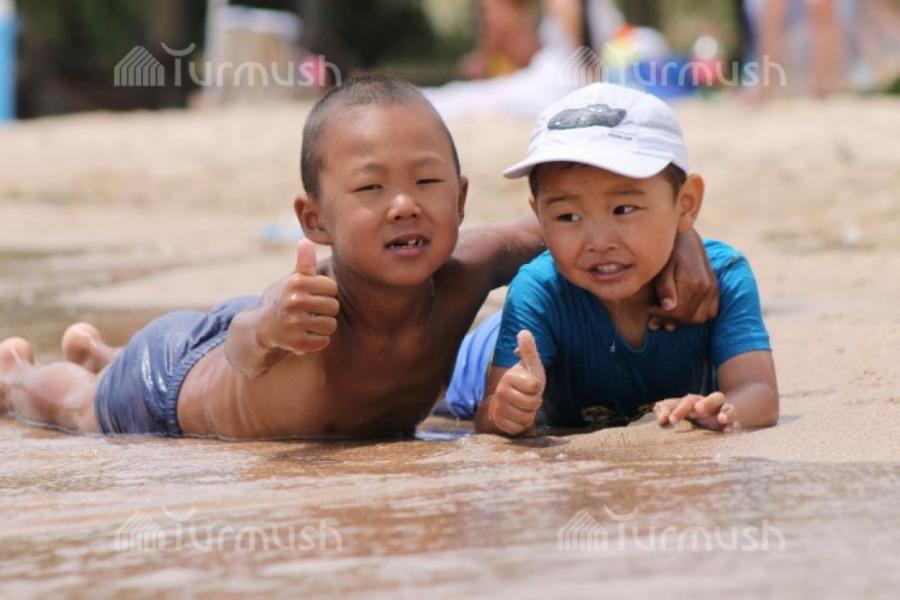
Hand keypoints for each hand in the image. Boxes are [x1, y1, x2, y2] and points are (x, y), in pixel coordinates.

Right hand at [259, 239, 338, 354]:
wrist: (262, 326)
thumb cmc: (284, 299)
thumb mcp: (292, 280)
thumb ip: (304, 263)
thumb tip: (306, 241)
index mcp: (296, 283)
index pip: (332, 288)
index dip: (326, 293)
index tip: (314, 296)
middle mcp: (294, 301)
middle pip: (333, 307)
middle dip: (326, 310)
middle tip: (312, 312)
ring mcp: (294, 323)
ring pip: (331, 325)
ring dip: (324, 326)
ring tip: (311, 323)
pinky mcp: (296, 343)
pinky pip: (324, 341)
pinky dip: (318, 340)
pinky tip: (307, 335)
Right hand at [488, 330, 545, 435]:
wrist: (508, 401)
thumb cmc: (523, 382)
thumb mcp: (530, 366)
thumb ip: (529, 350)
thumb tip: (524, 332)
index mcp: (509, 377)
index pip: (535, 386)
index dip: (537, 388)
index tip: (530, 386)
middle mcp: (501, 392)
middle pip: (533, 403)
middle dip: (535, 402)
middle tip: (527, 397)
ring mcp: (499, 408)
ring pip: (526, 417)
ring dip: (529, 414)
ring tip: (523, 407)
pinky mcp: (499, 422)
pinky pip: (519, 427)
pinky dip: (523, 424)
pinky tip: (518, 416)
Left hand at [649, 229, 718, 331]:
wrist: (685, 238)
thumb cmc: (669, 253)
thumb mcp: (662, 268)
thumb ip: (665, 287)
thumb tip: (670, 307)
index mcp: (692, 282)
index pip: (678, 312)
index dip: (662, 316)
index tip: (650, 311)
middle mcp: (706, 287)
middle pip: (688, 318)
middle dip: (670, 321)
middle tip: (655, 317)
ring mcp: (713, 288)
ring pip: (700, 318)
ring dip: (683, 321)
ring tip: (667, 316)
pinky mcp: (716, 288)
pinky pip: (710, 312)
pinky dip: (696, 316)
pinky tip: (682, 312)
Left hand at [653, 392, 738, 432]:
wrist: (708, 421)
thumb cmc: (685, 415)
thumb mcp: (674, 411)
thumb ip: (665, 411)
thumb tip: (661, 418)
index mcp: (697, 401)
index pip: (689, 401)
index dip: (680, 410)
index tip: (671, 420)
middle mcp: (713, 406)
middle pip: (715, 397)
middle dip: (707, 402)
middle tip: (698, 409)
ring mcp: (724, 415)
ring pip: (729, 409)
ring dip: (726, 412)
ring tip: (721, 419)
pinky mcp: (731, 426)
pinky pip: (736, 425)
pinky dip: (734, 427)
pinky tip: (729, 431)